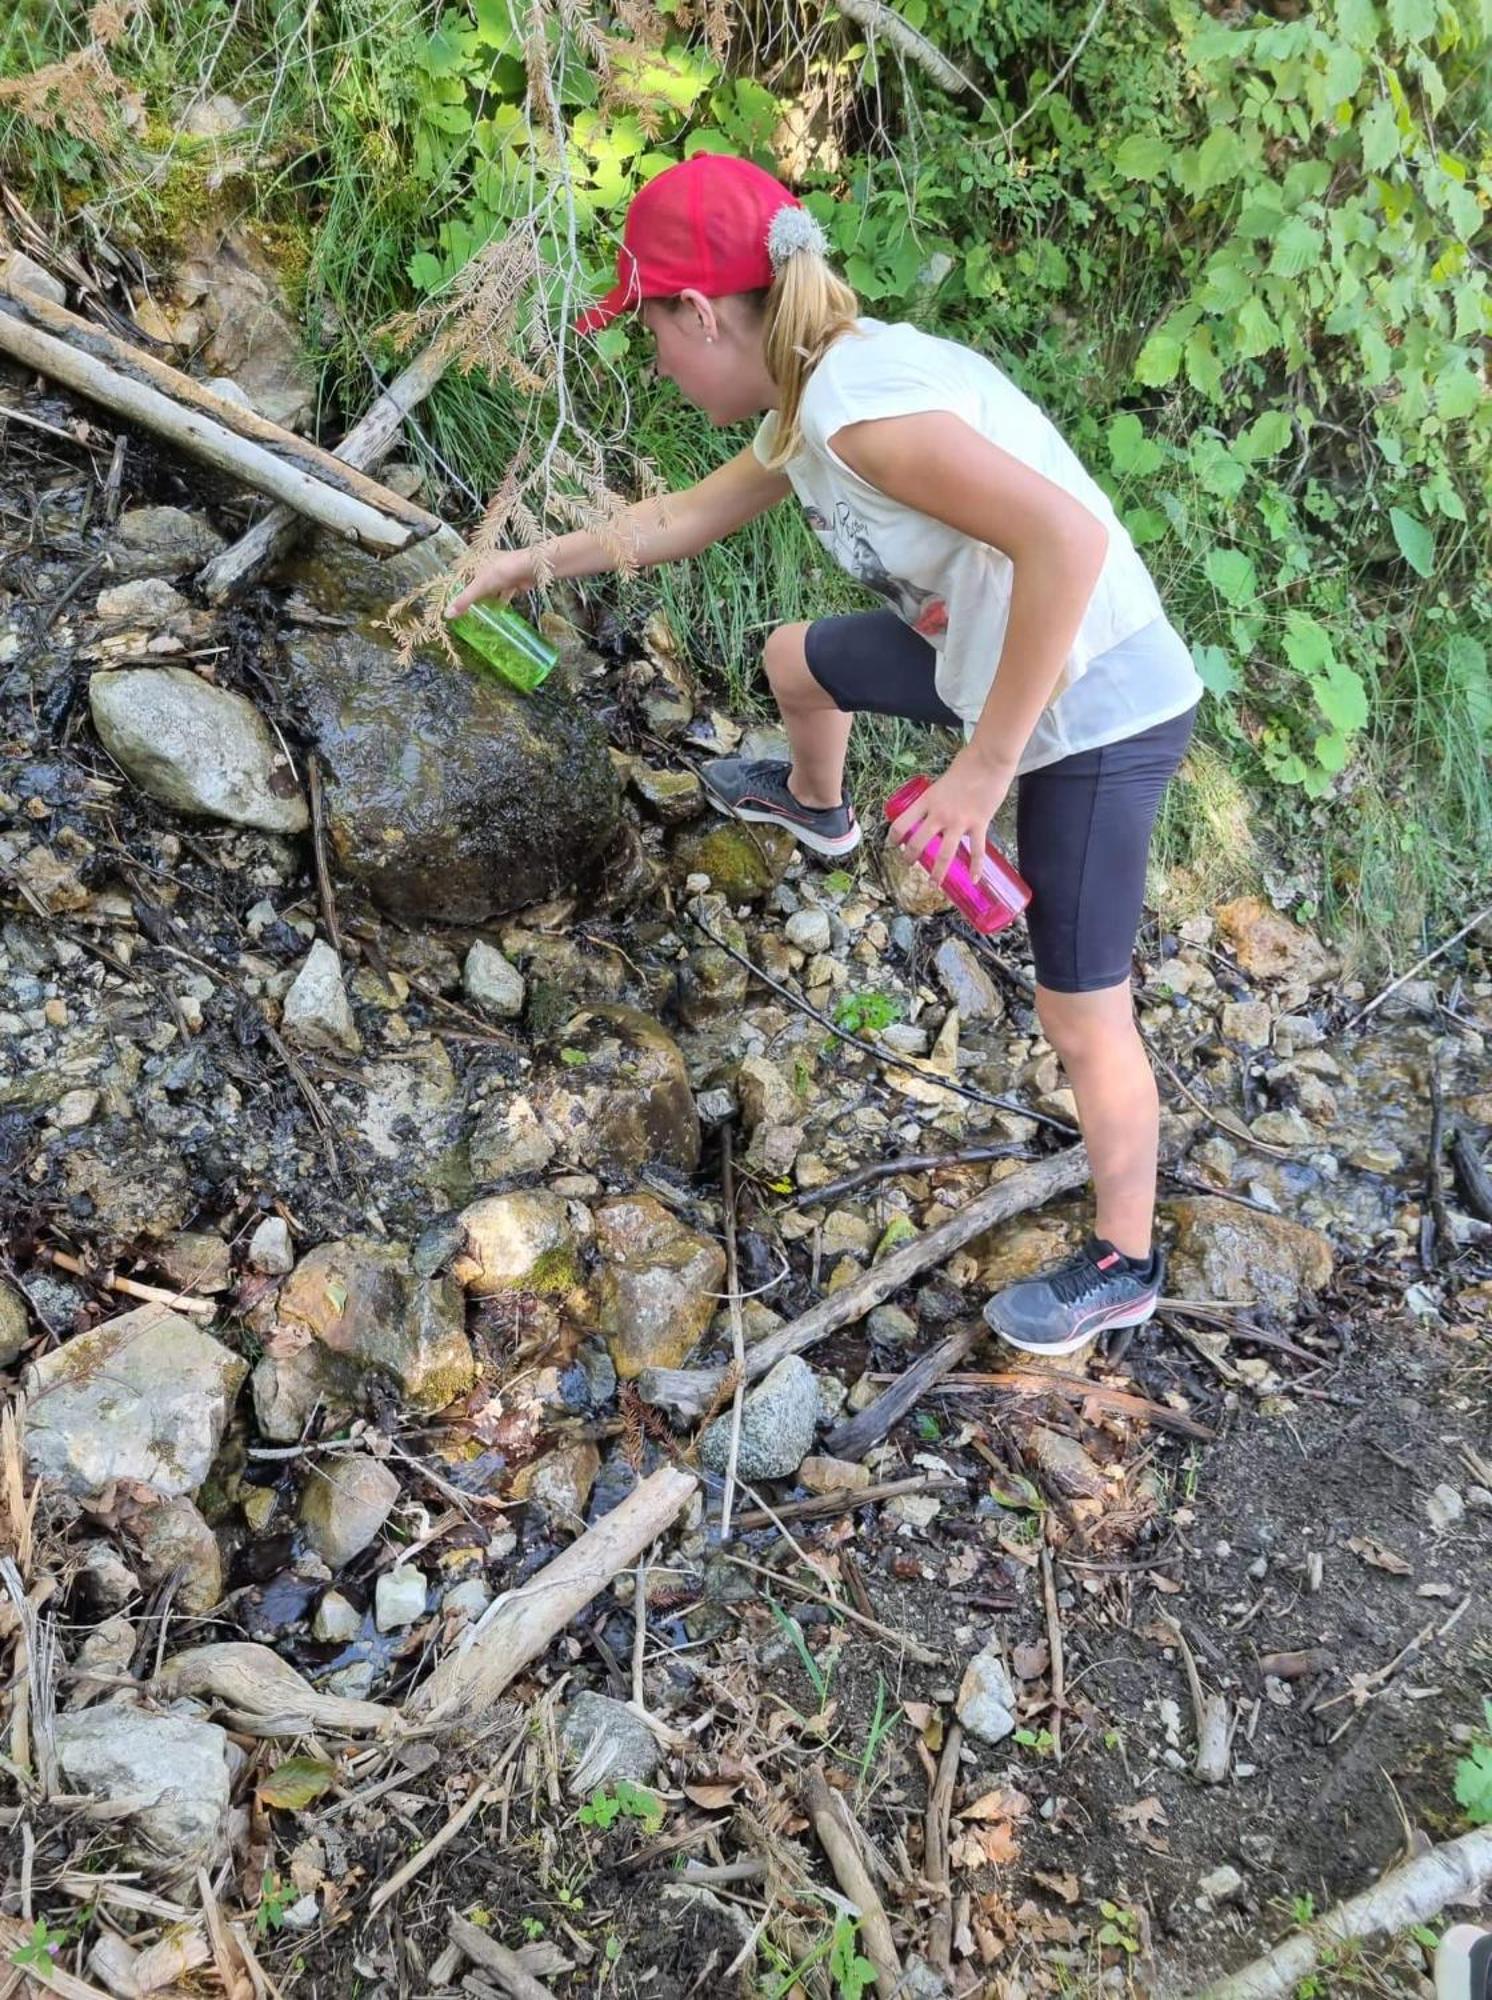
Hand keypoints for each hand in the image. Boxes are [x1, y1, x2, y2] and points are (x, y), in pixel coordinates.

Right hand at [446, 548, 539, 619]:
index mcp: (478, 560)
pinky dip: (501, 601)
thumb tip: (447, 614)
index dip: (459, 585)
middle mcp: (490, 564)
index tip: (452, 599)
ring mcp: (503, 572)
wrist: (531, 568)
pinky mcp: (515, 580)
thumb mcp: (480, 586)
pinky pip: (505, 592)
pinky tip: (498, 610)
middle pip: (478, 581)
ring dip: (487, 599)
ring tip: (480, 613)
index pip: (464, 572)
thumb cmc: (502, 571)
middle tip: (465, 609)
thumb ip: (465, 600)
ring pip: (492, 587)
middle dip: (473, 594)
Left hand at [890, 746, 1014, 887]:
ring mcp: (960, 821)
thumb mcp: (942, 781)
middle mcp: (940, 814)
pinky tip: (974, 880)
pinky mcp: (979, 824)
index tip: (891, 844)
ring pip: (944, 854)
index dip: (893, 837)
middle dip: (909, 857)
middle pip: (918, 843)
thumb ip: (937, 798)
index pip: (902, 823)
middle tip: (907, 864)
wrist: (989, 760)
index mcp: (927, 800)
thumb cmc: (967, 764)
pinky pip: (977, 851)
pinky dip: (975, 867)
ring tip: (932, 884)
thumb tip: (935, 810)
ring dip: (937, 872)